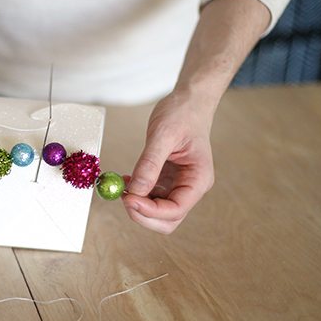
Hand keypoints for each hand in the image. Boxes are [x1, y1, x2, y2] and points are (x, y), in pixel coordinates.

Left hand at [122, 90, 215, 233]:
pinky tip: (126, 181)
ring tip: (122, 187)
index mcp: (198, 179)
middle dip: (143, 214)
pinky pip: (150, 197)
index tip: (128, 199)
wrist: (189, 101)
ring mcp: (178, 185)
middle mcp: (190, 187)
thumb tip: (136, 191)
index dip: (151, 211)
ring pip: (157, 212)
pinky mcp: (166, 180)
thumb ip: (150, 164)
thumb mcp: (163, 135)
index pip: (176, 210)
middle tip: (123, 198)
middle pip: (167, 219)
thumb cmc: (183, 113)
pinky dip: (136, 194)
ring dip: (137, 205)